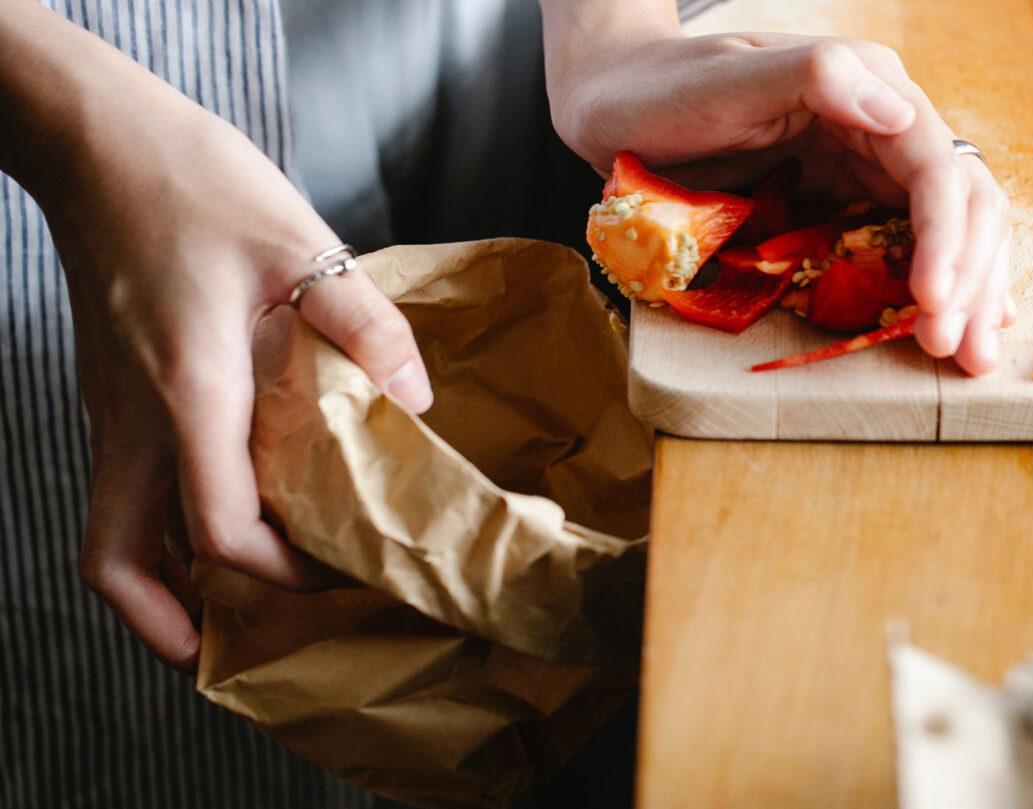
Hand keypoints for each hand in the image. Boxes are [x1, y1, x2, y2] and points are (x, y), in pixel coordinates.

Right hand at [2, 8, 433, 670]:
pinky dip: (160, 530)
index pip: (220, 530)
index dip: (281, 572)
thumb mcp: (301, 243)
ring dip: (163, 585)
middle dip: (179, 624)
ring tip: (235, 605)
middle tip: (249, 645)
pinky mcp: (112, 393)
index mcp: (187, 393)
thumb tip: (416, 398)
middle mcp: (134, 420)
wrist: (101, 143)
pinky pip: (123, 491)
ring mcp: (111, 411)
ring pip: (111, 534)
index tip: (339, 573)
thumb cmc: (194, 184)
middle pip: (120, 565)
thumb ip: (365, 326)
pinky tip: (222, 516)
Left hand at [546, 30, 1015, 374]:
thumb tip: (896, 113)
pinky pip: (906, 249)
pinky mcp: (843, 205)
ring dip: (968, 294)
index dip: (946, 236)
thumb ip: (813, 79)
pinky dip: (938, 289)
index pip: (935, 166)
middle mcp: (882, 126)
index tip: (934, 299)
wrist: (614, 103)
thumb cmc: (660, 88)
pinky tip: (957, 324)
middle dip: (969, 277)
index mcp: (868, 86)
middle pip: (962, 203)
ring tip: (970, 356)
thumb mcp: (727, 78)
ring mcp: (866, 169)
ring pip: (949, 230)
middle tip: (957, 351)